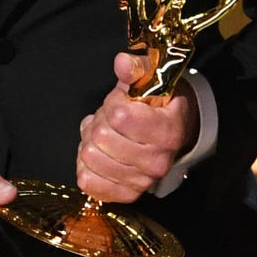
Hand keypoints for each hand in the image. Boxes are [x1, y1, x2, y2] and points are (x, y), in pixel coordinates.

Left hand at [76, 53, 198, 201]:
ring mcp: (141, 182)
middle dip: (99, 121)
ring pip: (89, 158)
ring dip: (90, 142)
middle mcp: (156, 162)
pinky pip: (88, 181)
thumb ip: (136, 68)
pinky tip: (99, 153)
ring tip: (105, 134)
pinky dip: (85, 165)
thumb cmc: (156, 104)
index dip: (113, 102)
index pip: (119, 115)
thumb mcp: (151, 79)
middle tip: (110, 119)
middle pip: (100, 137)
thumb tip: (121, 62)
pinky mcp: (125, 194)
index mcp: (166, 132)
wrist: (171, 132)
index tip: (122, 101)